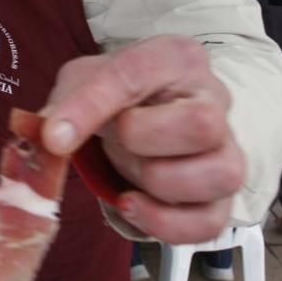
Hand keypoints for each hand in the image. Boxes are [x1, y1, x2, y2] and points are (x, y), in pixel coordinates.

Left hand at [40, 37, 243, 243]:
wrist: (136, 118)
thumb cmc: (115, 95)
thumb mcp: (83, 81)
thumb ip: (67, 101)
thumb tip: (54, 138)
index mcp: (177, 58)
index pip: (139, 74)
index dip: (93, 106)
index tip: (56, 137)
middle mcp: (214, 99)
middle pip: (203, 125)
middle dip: (142, 143)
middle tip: (115, 141)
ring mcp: (228, 149)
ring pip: (223, 173)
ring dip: (160, 182)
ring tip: (130, 171)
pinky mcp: (222, 196)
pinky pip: (211, 221)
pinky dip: (165, 222)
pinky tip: (132, 205)